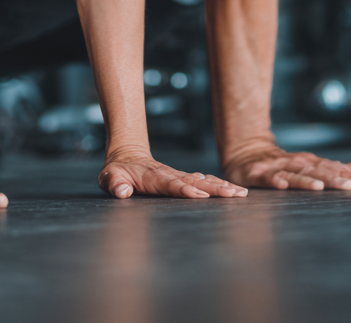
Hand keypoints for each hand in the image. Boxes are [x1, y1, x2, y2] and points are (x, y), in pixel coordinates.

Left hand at [99, 152, 248, 199]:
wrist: (127, 154)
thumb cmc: (117, 170)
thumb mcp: (109, 176)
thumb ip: (115, 183)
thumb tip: (122, 192)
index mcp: (154, 177)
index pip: (172, 185)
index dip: (186, 191)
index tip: (202, 197)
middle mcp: (170, 175)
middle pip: (196, 182)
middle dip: (216, 189)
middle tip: (236, 194)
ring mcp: (178, 175)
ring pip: (203, 180)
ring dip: (222, 186)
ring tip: (241, 192)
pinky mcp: (182, 177)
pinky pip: (202, 180)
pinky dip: (217, 184)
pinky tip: (231, 189)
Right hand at [223, 145, 350, 190]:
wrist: (246, 152)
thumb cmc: (281, 163)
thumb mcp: (309, 165)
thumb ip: (334, 169)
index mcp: (308, 162)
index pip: (331, 167)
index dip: (347, 173)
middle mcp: (294, 163)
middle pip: (316, 171)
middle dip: (334, 178)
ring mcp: (276, 168)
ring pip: (294, 174)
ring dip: (307, 180)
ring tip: (320, 187)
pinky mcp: (258, 174)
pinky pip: (267, 178)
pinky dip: (275, 180)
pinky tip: (282, 185)